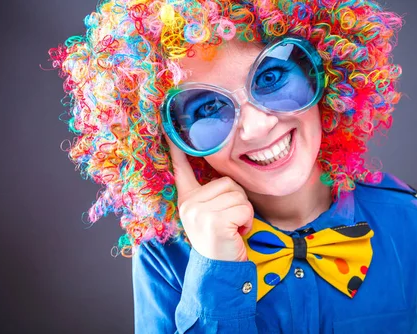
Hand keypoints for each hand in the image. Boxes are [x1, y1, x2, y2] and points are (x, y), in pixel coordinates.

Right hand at [165, 136, 253, 261]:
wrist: (219, 270)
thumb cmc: (221, 239)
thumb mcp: (210, 214)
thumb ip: (211, 195)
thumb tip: (221, 176)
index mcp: (187, 198)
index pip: (181, 169)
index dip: (176, 148)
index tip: (169, 127)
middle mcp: (189, 203)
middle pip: (227, 182)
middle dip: (237, 201)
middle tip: (230, 221)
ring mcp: (199, 211)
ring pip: (238, 194)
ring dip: (244, 212)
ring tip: (233, 227)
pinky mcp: (214, 220)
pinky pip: (244, 208)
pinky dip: (247, 221)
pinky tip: (237, 233)